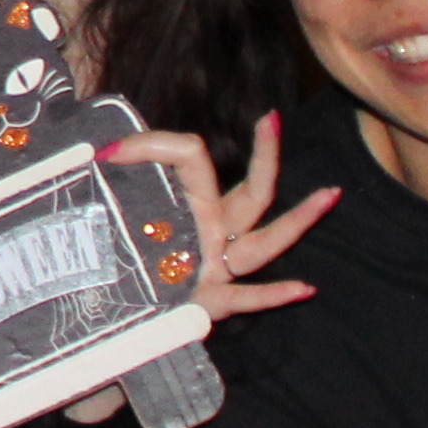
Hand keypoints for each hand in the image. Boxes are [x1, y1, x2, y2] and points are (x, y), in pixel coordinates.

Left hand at [109, 113, 336, 332]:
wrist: (100, 307)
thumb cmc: (106, 253)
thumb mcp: (103, 204)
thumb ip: (107, 175)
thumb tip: (97, 148)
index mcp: (188, 204)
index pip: (189, 157)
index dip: (151, 145)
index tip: (106, 151)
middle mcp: (212, 233)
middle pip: (252, 192)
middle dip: (266, 156)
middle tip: (273, 120)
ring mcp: (216, 267)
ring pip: (265, 242)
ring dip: (298, 220)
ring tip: (330, 193)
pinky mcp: (207, 303)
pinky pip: (244, 297)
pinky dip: (273, 294)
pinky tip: (305, 288)